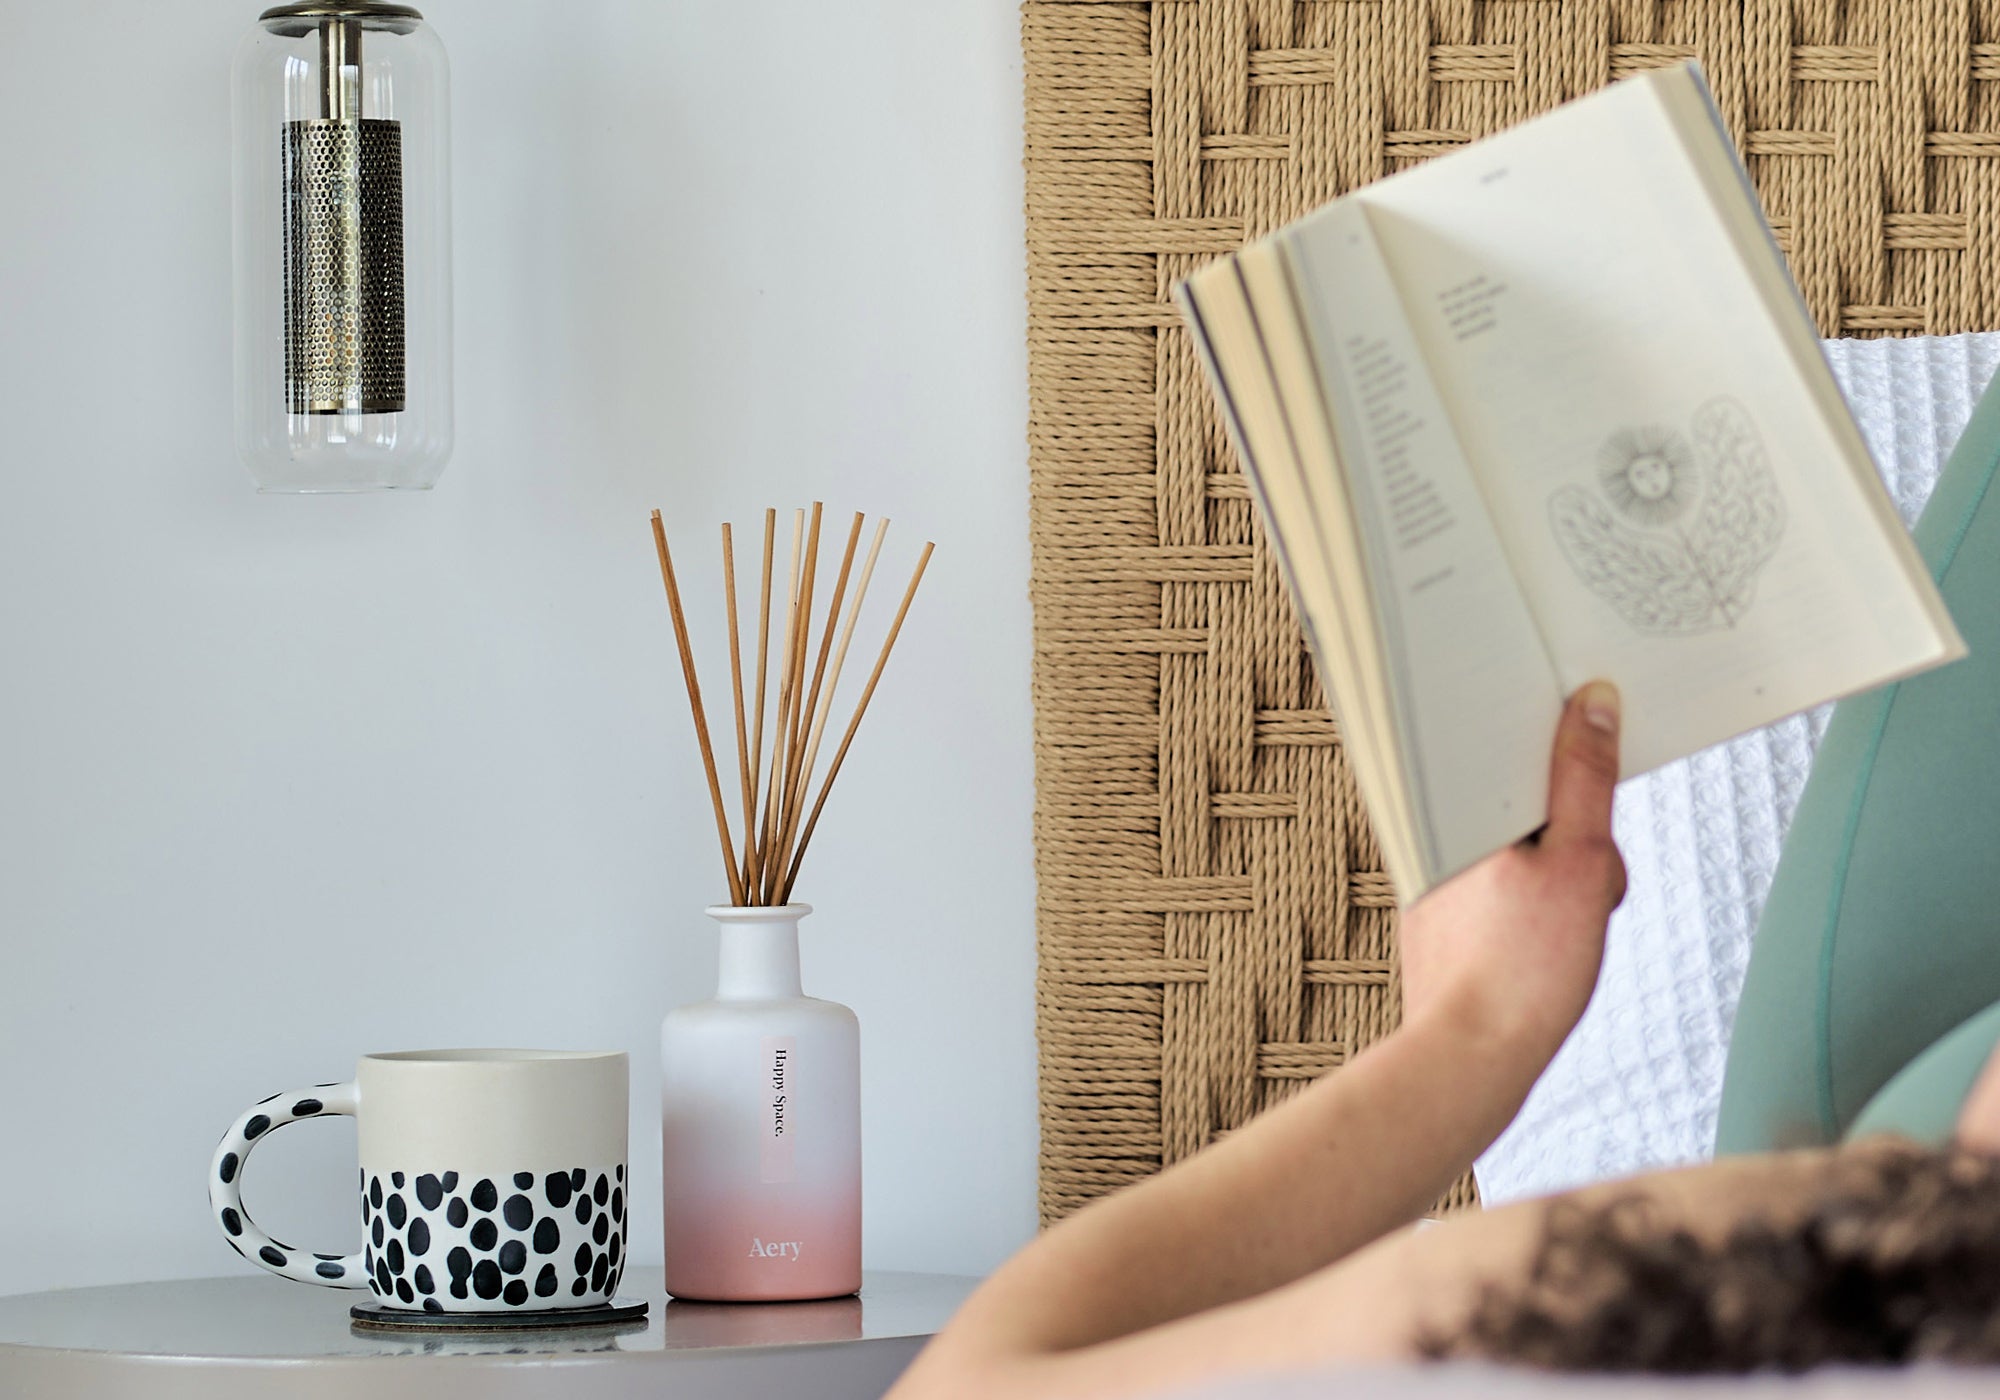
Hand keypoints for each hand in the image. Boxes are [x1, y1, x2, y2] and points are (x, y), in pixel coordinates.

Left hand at [1396, 681, 1626, 1067]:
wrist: (1472, 1057)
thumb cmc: (1521, 973)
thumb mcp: (1578, 859)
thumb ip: (1586, 777)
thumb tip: (1594, 705)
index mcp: (1454, 805)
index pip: (1517, 748)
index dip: (1567, 757)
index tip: (1595, 752)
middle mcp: (1431, 833)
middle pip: (1528, 803)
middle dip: (1572, 834)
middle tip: (1582, 883)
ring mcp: (1432, 874)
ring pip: (1519, 847)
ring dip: (1556, 874)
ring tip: (1561, 925)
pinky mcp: (1437, 909)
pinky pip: (1497, 885)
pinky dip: (1527, 903)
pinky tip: (1536, 943)